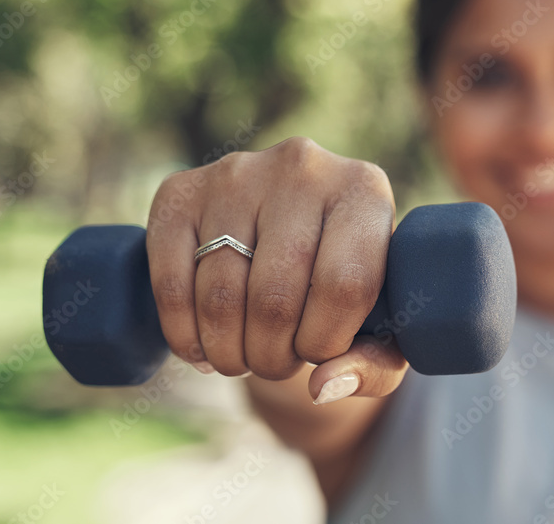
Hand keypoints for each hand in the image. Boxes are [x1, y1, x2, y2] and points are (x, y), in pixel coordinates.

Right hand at [145, 137, 407, 402]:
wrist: (291, 228)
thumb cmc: (347, 285)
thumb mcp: (383, 325)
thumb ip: (374, 365)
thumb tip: (323, 387)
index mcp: (364, 190)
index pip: (344, 284)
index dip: (325, 341)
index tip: (319, 353)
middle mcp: (301, 167)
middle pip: (275, 295)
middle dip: (272, 355)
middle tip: (276, 363)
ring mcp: (236, 173)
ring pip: (221, 295)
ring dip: (228, 352)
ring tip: (243, 357)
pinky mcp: (180, 191)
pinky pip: (170, 282)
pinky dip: (183, 334)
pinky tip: (202, 348)